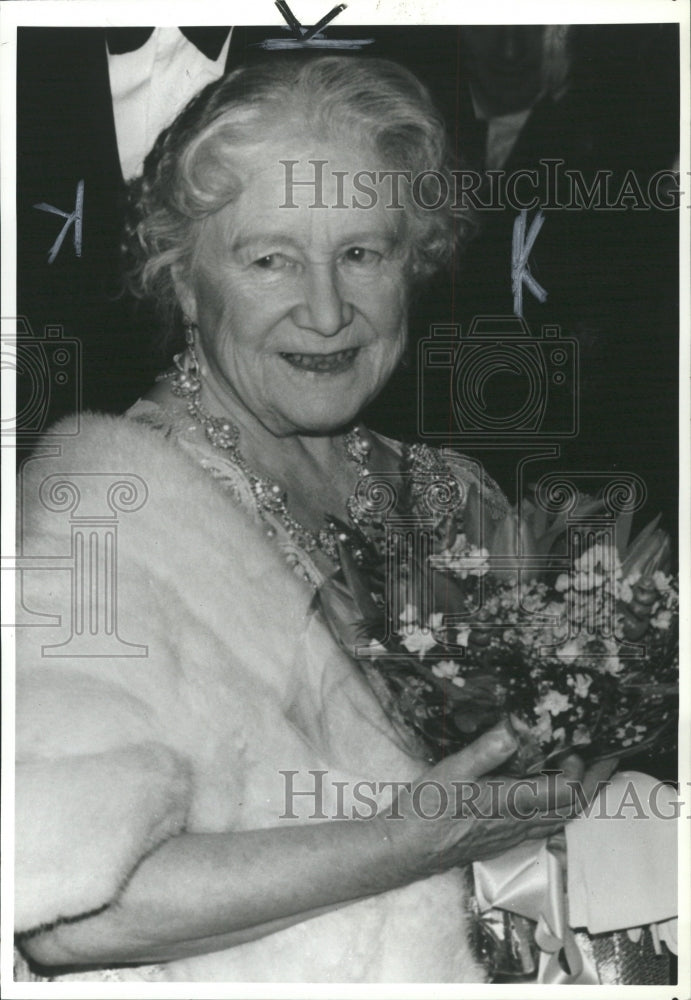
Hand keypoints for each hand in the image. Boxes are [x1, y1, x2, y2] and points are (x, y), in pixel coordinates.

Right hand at [387, 721, 585, 875]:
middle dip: (594, 784)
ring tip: (589, 776)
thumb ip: (485, 751)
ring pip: (560, 820)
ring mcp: (512, 835)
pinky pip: (544, 827)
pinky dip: (559, 809)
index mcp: (510, 804)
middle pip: (571, 808)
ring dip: (579, 798)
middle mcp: (518, 824)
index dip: (580, 769)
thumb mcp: (451, 771)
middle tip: (608, 761)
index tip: (579, 747)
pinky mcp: (502, 840)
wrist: (406, 848)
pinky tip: (551, 798)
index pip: (564, 791)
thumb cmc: (426, 809)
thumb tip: (514, 728)